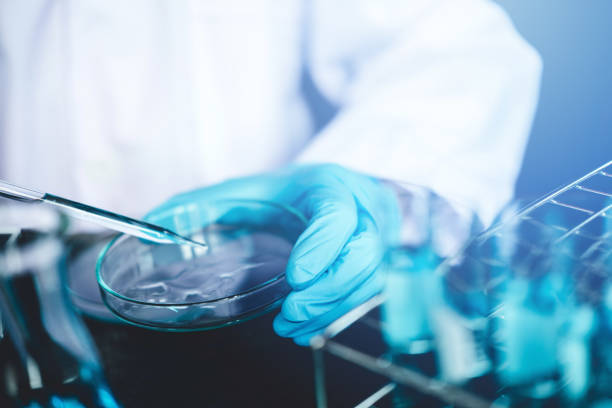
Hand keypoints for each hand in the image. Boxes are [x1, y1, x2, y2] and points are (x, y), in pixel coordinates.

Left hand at [144, 164, 399, 344]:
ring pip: (369, 280)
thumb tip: (151, 224)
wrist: (341, 192)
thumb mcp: (251, 188)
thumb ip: (205, 204)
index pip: (337, 213)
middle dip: (328, 291)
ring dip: (331, 311)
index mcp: (330, 185)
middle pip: (363, 253)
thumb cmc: (292, 193)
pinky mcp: (380, 262)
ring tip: (293, 327)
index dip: (321, 246)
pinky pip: (368, 293)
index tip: (296, 278)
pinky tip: (309, 326)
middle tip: (290, 316)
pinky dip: (338, 313)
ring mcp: (377, 237)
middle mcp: (363, 210)